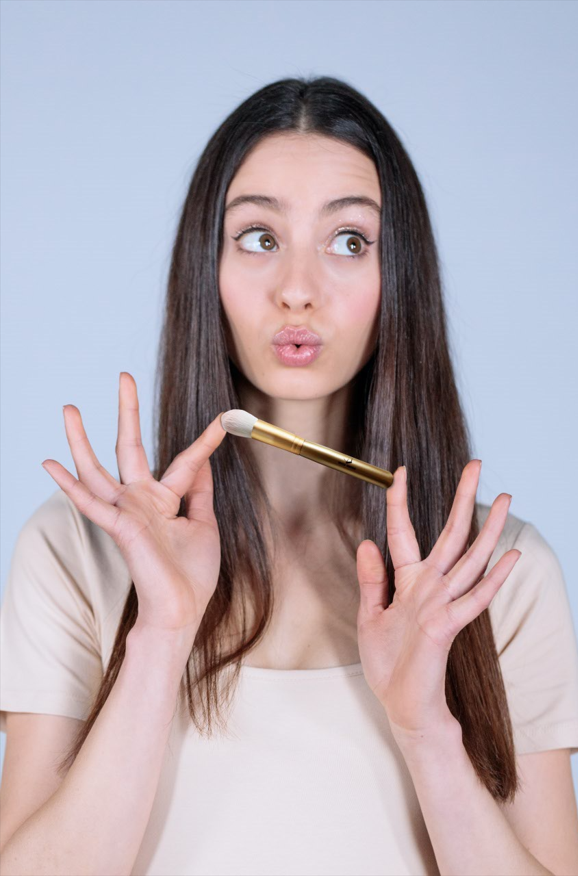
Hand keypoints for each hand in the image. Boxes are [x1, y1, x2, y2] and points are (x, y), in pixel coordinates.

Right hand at [42, 372, 226, 636]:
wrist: (181, 608)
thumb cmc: (192, 574)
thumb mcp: (204, 524)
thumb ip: (200, 492)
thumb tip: (202, 462)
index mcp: (165, 500)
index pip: (184, 460)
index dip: (204, 441)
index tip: (223, 420)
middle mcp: (142, 500)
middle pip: (129, 447)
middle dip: (128, 411)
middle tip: (123, 377)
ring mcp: (127, 511)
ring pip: (97, 468)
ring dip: (82, 439)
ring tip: (70, 409)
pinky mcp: (118, 526)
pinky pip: (89, 501)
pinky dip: (68, 483)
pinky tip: (49, 463)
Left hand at [355, 460, 520, 740]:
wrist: (401, 703)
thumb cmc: (388, 663)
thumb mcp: (369, 615)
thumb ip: (371, 579)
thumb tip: (367, 542)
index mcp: (407, 582)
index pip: (403, 532)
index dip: (400, 502)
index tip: (399, 472)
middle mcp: (429, 587)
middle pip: (449, 533)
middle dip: (461, 498)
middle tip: (475, 464)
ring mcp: (442, 604)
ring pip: (470, 558)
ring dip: (488, 529)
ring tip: (505, 499)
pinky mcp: (448, 626)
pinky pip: (474, 597)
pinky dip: (493, 577)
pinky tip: (510, 555)